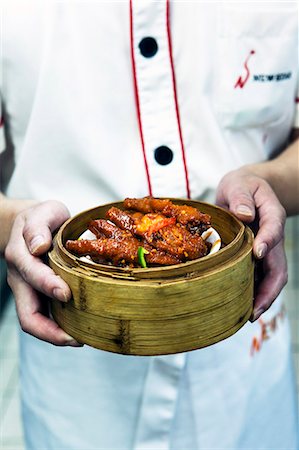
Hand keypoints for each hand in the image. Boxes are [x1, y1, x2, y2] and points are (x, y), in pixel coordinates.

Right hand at [4, 200, 82, 345]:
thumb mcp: (43, 212)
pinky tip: (80, 330)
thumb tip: (37, 246)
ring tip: (82, 340)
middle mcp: (21, 279)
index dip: (47, 285)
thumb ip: (39, 226)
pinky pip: (46, 318)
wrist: (33, 227)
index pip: (30, 274)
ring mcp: (28, 291)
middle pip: (27, 314)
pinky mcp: (38, 297)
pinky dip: (60, 328)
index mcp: (21, 256)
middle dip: (50, 330)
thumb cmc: (43, 219)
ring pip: (35, 322)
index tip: (66, 294)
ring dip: (56, 335)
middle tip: (77, 338)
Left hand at [216, 168, 286, 320]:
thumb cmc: (243, 187)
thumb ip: (241, 196)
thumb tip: (244, 215)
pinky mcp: (257, 257)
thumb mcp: (240, 184)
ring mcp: (267, 250)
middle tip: (254, 309)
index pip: (274, 228)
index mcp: (271, 214)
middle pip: (279, 266)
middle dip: (269, 289)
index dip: (267, 240)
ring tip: (247, 316)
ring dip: (262, 298)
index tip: (257, 252)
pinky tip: (240, 306)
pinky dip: (252, 293)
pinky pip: (258, 277)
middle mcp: (272, 236)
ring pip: (271, 277)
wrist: (248, 191)